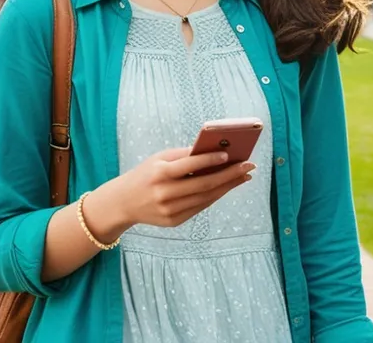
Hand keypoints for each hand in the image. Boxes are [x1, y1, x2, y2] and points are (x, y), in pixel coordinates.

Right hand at [101, 148, 254, 229]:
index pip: (189, 165)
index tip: (230, 154)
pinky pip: (200, 207)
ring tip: (244, 176)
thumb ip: (184, 156)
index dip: (210, 160)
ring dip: (228, 186)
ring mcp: (169, 210)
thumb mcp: (159, 159)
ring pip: (205, 198)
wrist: (123, 202)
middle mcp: (164, 193)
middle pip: (203, 184)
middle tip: (249, 166)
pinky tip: (227, 186)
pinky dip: (215, 196)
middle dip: (229, 175)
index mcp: (159, 173)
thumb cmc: (146, 174)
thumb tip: (215, 151)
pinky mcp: (174, 221)